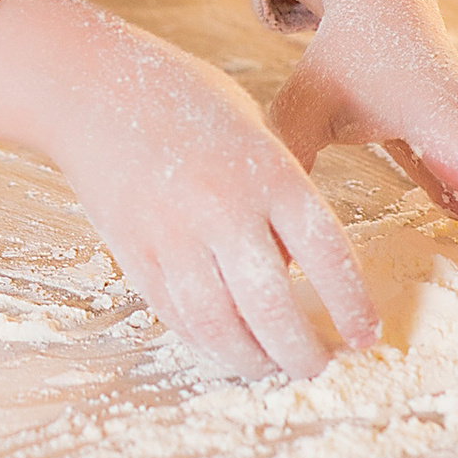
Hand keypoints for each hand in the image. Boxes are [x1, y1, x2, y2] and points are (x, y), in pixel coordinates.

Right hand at [0, 0, 371, 380]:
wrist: (92, 88)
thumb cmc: (185, 99)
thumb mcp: (254, 129)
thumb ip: (277, 194)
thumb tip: (297, 267)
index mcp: (268, 172)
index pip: (326, 254)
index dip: (351, 304)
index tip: (365, 336)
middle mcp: (225, 209)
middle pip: (274, 306)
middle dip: (303, 351)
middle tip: (318, 366)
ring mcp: (175, 237)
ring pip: (222, 326)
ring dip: (254, 361)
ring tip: (274, 368)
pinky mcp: (137, 255)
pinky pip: (179, 317)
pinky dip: (208, 344)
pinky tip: (228, 350)